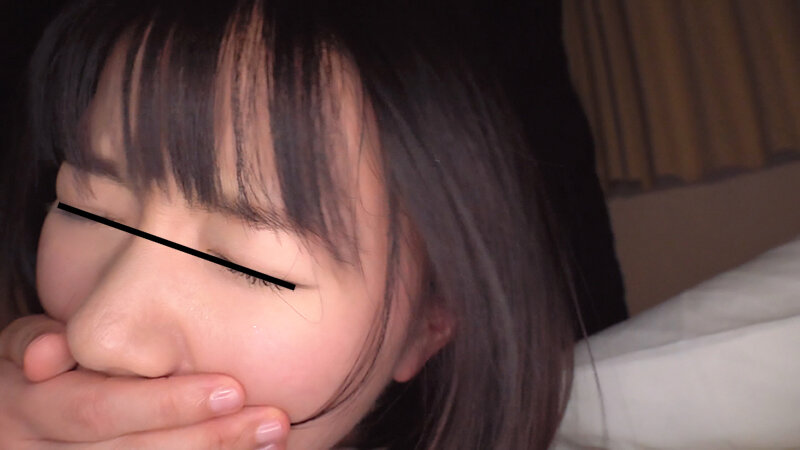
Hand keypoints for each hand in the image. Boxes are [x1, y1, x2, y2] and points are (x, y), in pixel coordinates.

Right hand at [0, 314, 289, 448]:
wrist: (15, 421)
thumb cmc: (35, 373)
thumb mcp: (22, 349)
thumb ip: (36, 341)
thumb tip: (48, 352)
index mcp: (28, 412)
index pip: (100, 410)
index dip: (166, 403)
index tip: (233, 388)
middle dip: (207, 438)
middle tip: (272, 420)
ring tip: (272, 440)